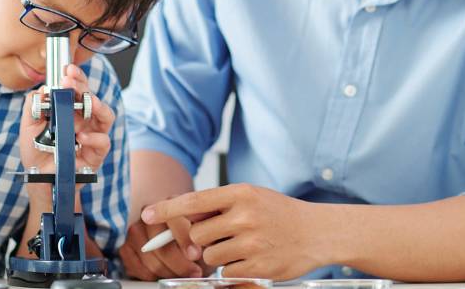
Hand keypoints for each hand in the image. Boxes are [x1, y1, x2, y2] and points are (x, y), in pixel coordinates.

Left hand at [19, 63, 114, 173]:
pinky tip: (80, 137)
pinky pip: (103, 142)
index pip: (78, 89)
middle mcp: (84, 121)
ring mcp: (92, 136)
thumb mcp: (28, 126)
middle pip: (91, 97)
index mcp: (70, 110)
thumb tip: (42, 89)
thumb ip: (32, 106)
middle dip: (82, 86)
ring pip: (106, 116)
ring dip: (97, 106)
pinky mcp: (96, 154)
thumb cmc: (37, 152)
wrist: (39, 179)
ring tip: (87, 102)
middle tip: (70, 80)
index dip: (75, 77)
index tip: (67, 69)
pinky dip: (93, 138)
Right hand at [119, 210, 208, 279]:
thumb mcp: (206, 230)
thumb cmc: (194, 233)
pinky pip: (138, 269)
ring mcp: (135, 231)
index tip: (196, 254)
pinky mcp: (125, 248)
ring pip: (150, 260)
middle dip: (179, 263)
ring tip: (184, 273)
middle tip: (194, 271)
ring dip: (170, 272)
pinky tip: (168, 272)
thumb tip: (211, 247)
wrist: (174, 234)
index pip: (172, 218)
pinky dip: (155, 276)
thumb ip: (208, 235)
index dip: (184, 238)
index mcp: (169, 203)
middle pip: (158, 244)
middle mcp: (148, 215)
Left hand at [142, 184, 326, 280]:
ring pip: (208, 256)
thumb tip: (184, 217)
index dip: (167, 209)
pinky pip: (226, 272)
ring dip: (217, 256)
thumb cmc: (280, 213)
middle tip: (224, 234)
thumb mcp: (252, 197)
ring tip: (242, 246)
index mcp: (241, 193)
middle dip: (203, 239)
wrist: (317, 232)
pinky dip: (234, 268)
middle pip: (197, 234)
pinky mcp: (257, 266)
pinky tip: (252, 257)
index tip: (147, 214)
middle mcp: (244, 216)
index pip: (194, 200)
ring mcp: (251, 243)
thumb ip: (219, 205)